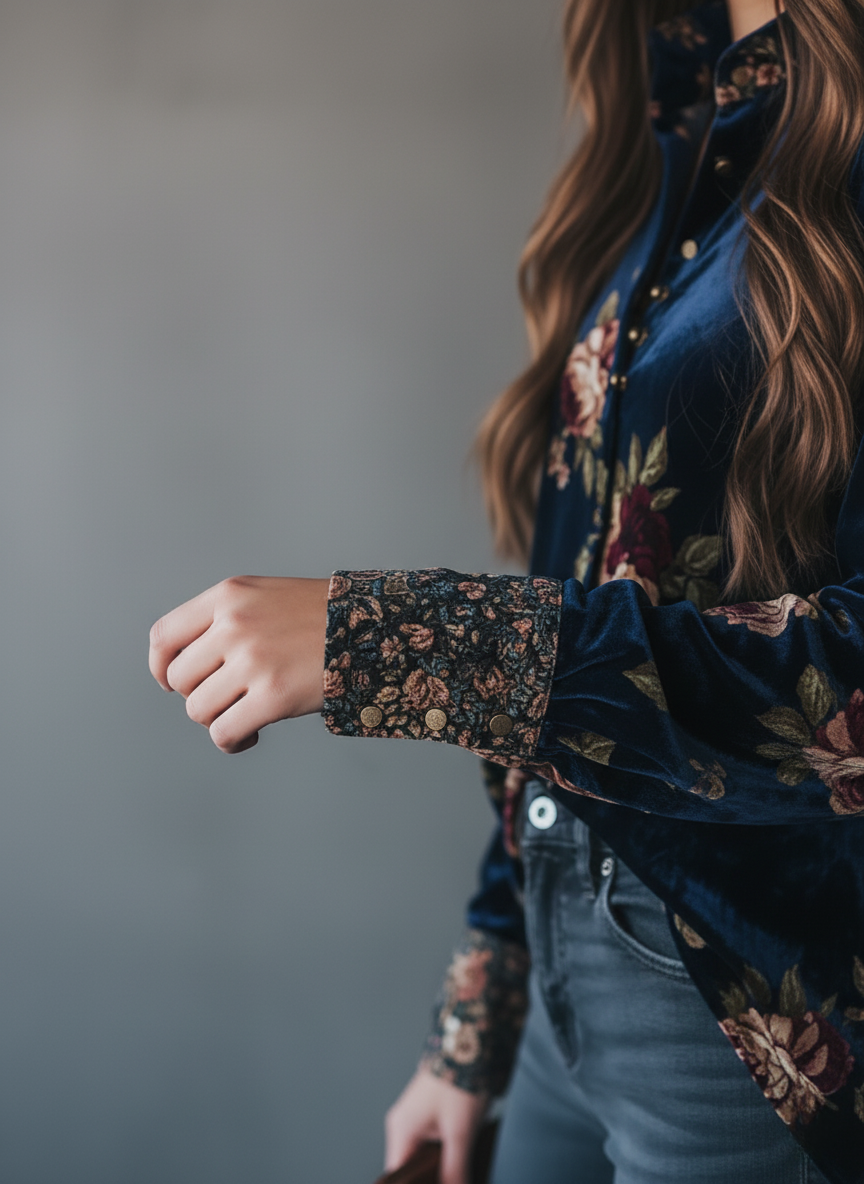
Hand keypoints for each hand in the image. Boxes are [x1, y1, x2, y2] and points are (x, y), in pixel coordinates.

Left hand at [148, 576, 329, 752]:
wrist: (372, 628)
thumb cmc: (319, 617)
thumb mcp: (263, 596)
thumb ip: (223, 619)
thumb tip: (183, 664)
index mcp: (228, 596)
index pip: (164, 636)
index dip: (161, 666)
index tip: (170, 682)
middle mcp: (234, 625)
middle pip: (180, 679)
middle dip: (199, 695)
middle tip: (228, 698)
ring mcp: (253, 661)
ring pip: (198, 709)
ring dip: (217, 720)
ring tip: (242, 716)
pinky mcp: (272, 696)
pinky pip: (224, 733)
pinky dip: (232, 742)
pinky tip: (251, 735)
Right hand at [384, 1065, 488, 1183]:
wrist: (468, 1043)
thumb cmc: (459, 1080)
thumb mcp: (460, 1133)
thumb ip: (455, 1170)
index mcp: (401, 1131)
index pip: (398, 1176)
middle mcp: (402, 1125)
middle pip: (408, 1169)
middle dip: (427, 1177)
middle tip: (451, 1177)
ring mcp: (413, 1118)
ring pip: (420, 1156)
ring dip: (436, 1166)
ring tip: (454, 1168)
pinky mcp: (425, 1113)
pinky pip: (427, 1143)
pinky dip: (441, 1153)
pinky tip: (457, 1155)